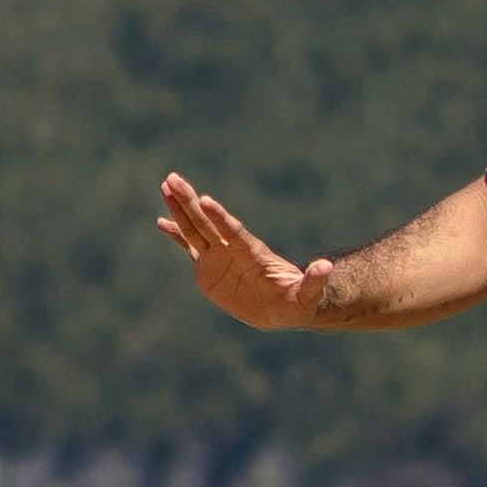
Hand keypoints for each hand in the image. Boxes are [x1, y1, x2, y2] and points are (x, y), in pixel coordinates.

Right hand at [156, 174, 319, 331]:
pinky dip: (176, 235)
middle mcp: (232, 250)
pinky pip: (189, 248)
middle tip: (173, 179)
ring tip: (165, 187)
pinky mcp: (209, 269)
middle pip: (208, 222)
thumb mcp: (308, 296)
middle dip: (190, 202)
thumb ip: (314, 282)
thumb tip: (326, 267)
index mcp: (252, 254)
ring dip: (179, 210)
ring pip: (195, 229)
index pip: (233, 232)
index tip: (204, 200)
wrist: (283, 307)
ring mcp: (219, 257)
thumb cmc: (297, 302)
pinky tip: (161, 221)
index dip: (219, 217)